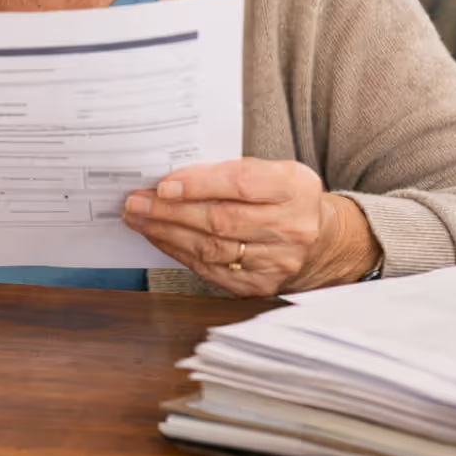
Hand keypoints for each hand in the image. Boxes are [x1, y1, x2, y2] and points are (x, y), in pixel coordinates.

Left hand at [121, 158, 380, 296]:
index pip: (240, 184)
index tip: (162, 185)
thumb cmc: (283, 198)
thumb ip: (228, 171)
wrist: (320, 240)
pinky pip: (212, 271)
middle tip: (135, 203)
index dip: (198, 185)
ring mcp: (278, 261)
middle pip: (220, 220)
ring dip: (167, 234)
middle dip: (170, 212)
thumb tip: (171, 180)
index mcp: (294, 188)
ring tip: (140, 220)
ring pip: (212, 249)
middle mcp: (291, 227)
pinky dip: (180, 254)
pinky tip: (161, 240)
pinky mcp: (261, 285)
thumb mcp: (270, 170)